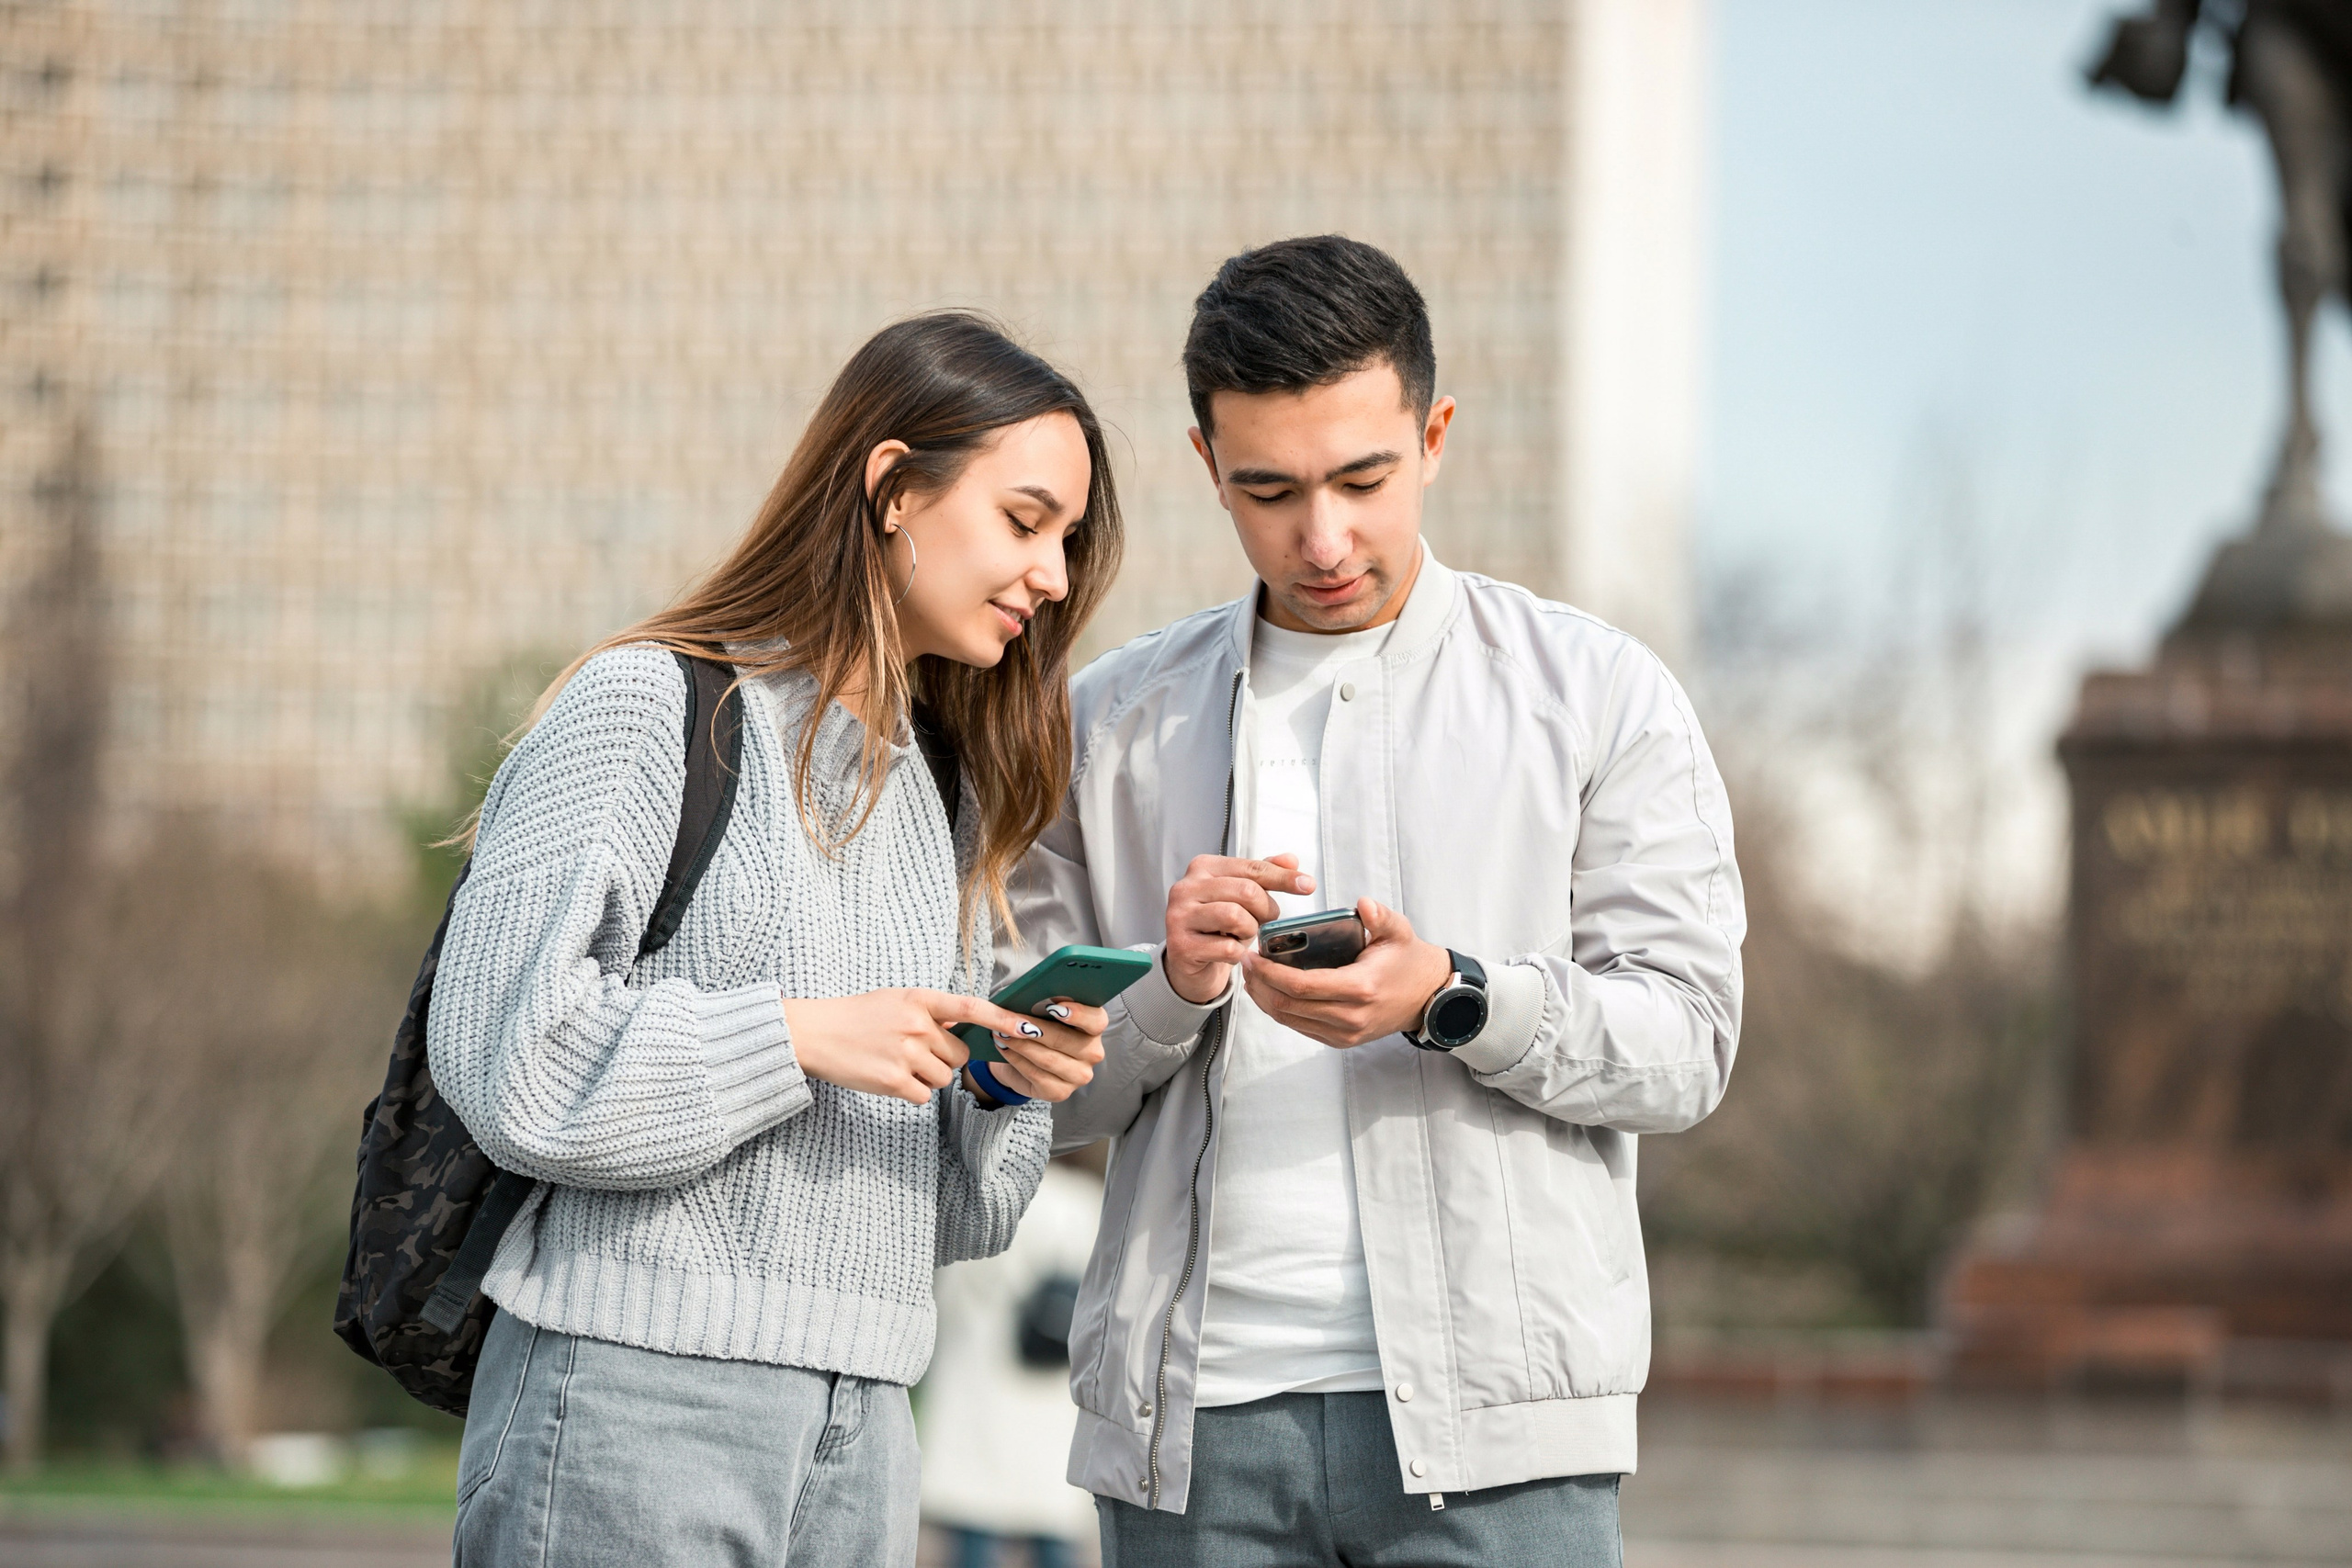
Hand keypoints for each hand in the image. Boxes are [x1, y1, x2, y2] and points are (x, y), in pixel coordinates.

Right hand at [784, 988, 1043, 1104]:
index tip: (1027, 1026)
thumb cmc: (857, 1017)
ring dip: (927, 1077)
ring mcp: (906, 1054)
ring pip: (943, 1078)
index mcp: (919, 1000)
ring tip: (897, 1063)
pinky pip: (923, 1096)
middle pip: (959, 1055)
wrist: (815, 1033)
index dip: (1001, 1019)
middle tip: (914, 1052)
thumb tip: (964, 1025)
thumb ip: (930, 1012)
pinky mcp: (894, 1081)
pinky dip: (910, 1092)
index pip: (970, 1008)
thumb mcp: (896, 1001)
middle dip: (943, 1059)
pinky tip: (889, 1078)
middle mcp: (916, 1025)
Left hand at [972, 998, 1107, 1104]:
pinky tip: (1004, 1048)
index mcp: (1094, 1027)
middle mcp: (1093, 1052)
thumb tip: (1029, 997)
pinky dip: (1016, 1060)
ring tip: (1001, 1033)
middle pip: (1065, 1040)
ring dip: (1021, 1045)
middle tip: (1012, 1020)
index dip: (1078, 1014)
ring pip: (1048, 1059)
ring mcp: (1079, 1076)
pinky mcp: (1061, 1092)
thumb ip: (1043, 1003)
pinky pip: (1036, 1075)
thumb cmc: (1038, 1027)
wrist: (1024, 1060)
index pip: (1096, 1020)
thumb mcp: (1042, 1011)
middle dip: (1035, 1028)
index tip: (1054, 1008)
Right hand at [1164, 853, 1315, 1004]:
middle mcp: (1186, 887)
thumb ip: (1263, 876)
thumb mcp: (1241, 897)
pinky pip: (1227, 948)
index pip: (1252, 868)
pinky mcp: (1181, 946)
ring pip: (1235, 917)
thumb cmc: (1217, 925)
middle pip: (1247, 891)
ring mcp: (1179, 916)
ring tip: (1242, 935)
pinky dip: (1238, 953)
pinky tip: (1232, 952)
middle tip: (1262, 922)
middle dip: (1265, 910)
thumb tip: (1291, 860)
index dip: (1283, 878)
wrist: (1188, 962)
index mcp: (1202, 867)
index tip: (1308, 885)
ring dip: (1249, 931)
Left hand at [1241, 898, 1451, 1047]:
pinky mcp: (1342, 1040)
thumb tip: (1363, 904)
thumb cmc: (1410, 961)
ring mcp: (1345, 1033)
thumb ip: (1380, 917)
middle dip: (1260, 985)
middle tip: (1245, 963)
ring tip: (1253, 976)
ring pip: (1290, 1020)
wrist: (1429, 997)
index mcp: (1360, 988)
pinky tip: (1270, 992)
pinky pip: (1301, 1028)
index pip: (1302, 986)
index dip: (1271, 973)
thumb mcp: (1399, 932)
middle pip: (1288, 1006)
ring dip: (1265, 999)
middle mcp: (1350, 1016)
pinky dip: (1280, 1010)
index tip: (1252, 956)